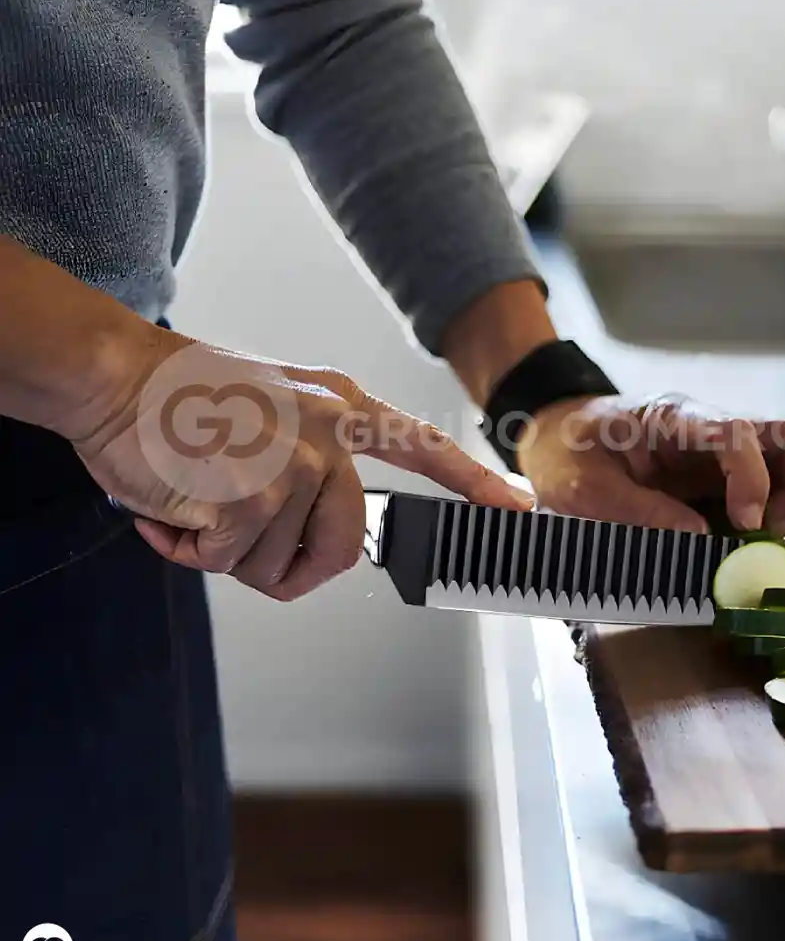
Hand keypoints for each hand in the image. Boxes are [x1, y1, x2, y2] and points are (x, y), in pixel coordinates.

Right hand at [70, 328, 534, 599]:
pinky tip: (174, 506)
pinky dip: (193, 551)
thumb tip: (316, 529)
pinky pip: (233, 564)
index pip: (424, 447)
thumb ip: (310, 461)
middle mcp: (330, 431)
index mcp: (341, 406)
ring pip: (280, 564)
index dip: (472, 481)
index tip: (517, 505)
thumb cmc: (180, 400)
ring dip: (229, 550)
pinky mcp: (257, 495)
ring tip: (197, 498)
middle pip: (345, 550)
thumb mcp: (271, 409)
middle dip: (289, 565)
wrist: (112, 375)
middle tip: (239, 535)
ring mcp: (297, 463)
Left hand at [515, 393, 784, 535]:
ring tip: (748, 547)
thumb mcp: (582, 485)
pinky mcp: (724, 481)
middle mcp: (714, 430)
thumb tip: (700, 537)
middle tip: (761, 537)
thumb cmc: (568, 453)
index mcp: (676, 418)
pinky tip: (735, 547)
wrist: (557, 439)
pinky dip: (770, 525)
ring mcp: (724, 455)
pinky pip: (771, 496)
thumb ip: (635, 509)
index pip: (739, 434)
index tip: (745, 525)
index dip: (753, 479)